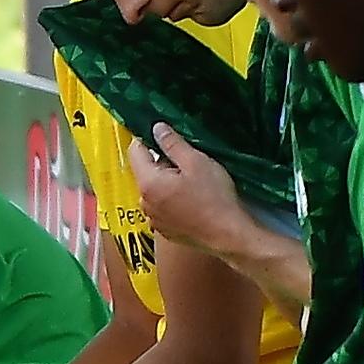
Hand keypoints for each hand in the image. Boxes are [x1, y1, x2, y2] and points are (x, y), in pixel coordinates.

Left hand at [131, 123, 247, 252]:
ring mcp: (153, 218)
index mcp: (148, 183)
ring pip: (155, 189)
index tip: (165, 134)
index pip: (135, 152)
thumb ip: (172, 143)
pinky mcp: (164, 229)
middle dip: (162, 162)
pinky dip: (172, 198)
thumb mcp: (195, 162)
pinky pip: (162, 206)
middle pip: (146, 171)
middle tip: (188, 161)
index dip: (147, 138)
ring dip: (168, 181)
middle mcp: (144, 202)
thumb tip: (156, 128)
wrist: (228, 235)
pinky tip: (193, 199)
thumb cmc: (214, 197)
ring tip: (194, 181)